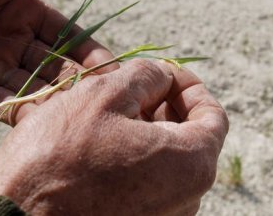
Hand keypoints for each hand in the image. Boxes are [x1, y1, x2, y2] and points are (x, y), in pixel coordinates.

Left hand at [0, 0, 115, 117]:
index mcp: (22, 9)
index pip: (67, 35)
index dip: (90, 52)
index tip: (112, 69)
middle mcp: (12, 40)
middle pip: (55, 65)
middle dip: (79, 82)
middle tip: (104, 100)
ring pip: (32, 88)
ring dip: (54, 102)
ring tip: (78, 115)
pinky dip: (20, 113)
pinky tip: (42, 123)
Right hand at [0, 59, 228, 214]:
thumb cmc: (59, 155)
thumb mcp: (104, 95)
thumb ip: (145, 77)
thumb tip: (162, 76)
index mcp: (190, 164)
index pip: (213, 116)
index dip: (191, 88)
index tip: (168, 74)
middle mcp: (187, 198)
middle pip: (191, 138)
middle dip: (167, 105)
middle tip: (137, 87)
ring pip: (168, 160)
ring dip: (149, 129)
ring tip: (118, 109)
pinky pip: (150, 182)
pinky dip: (138, 155)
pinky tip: (108, 140)